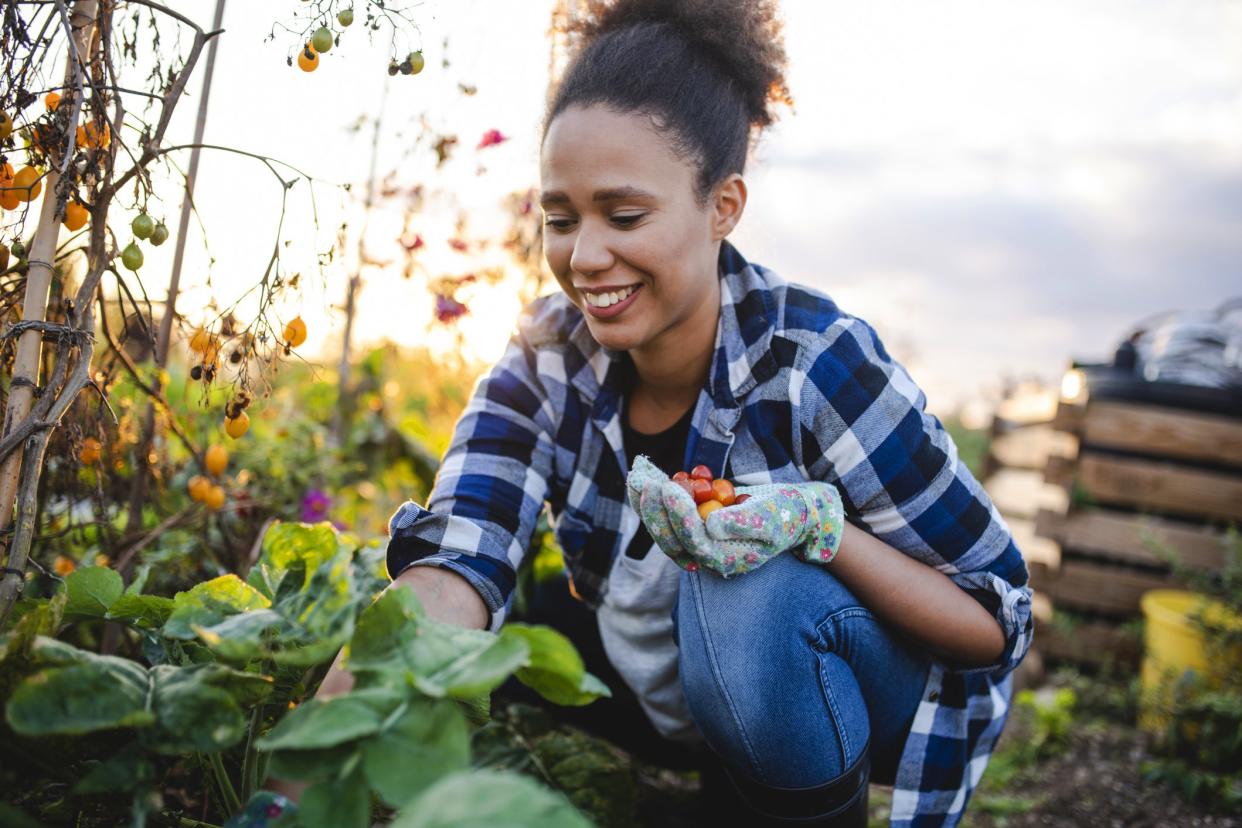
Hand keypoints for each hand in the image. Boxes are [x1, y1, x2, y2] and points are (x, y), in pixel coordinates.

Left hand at [626, 456, 845, 576]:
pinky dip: (652, 493)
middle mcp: (704, 556)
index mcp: (724, 559)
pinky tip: (641, 471)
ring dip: (646, 502)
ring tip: (638, 473)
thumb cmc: (783, 514)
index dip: (678, 515)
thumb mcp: (770, 518)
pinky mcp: (689, 526)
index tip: (670, 488)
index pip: (693, 540)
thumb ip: (743, 522)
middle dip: (655, 510)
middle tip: (648, 481)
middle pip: (670, 539)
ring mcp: (695, 542)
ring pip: (662, 527)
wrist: (788, 513)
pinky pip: (665, 513)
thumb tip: (711, 524)